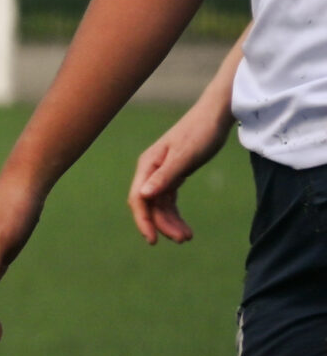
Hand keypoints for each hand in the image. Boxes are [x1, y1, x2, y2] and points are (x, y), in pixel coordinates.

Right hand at [129, 100, 232, 243]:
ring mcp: (161, 174)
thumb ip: (165, 175)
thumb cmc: (201, 132)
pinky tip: (185, 226)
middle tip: (183, 240)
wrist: (216, 115)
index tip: (153, 239)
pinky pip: (169, 200)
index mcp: (148, 165)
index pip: (138, 198)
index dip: (143, 220)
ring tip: (188, 237)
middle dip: (162, 224)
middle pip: (149, 205)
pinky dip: (175, 214)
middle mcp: (151, 171)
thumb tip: (143, 195)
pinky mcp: (174, 175)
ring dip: (170, 222)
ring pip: (159, 205)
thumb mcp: (186, 155)